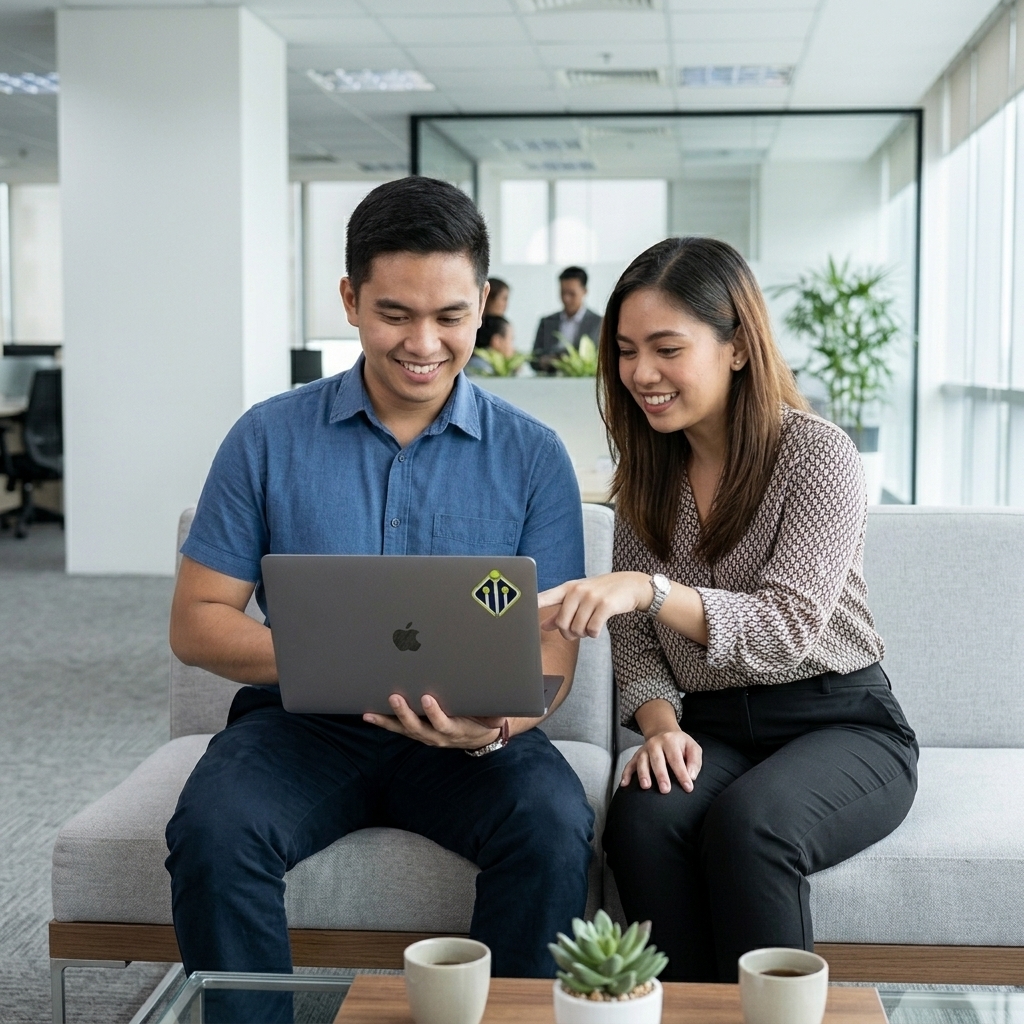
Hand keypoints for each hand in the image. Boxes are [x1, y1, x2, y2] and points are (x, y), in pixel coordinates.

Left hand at [364, 694, 505, 749]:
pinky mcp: (418, 733)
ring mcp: (426, 736)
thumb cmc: (486, 718)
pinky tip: (368, 715)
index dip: (435, 713)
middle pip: (419, 727)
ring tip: (373, 711)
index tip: (427, 698)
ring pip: (405, 730)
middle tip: (395, 697)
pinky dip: (384, 722)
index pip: (444, 724)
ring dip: (389, 719)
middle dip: (405, 713)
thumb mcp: (493, 715)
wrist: (481, 735)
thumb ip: (494, 712)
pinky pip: (399, 730)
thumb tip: (500, 702)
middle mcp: (439, 736)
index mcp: (457, 730)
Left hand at [538, 572, 652, 640]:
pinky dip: (594, 634)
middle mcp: (577, 591)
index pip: (545, 597)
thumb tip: (543, 625)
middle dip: (569, 633)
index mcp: (567, 588)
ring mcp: (591, 597)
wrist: (631, 585)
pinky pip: (592, 629)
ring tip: (589, 626)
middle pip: (562, 623)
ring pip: (577, 628)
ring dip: (583, 634)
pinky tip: (597, 629)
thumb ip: (560, 611)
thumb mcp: (579, 597)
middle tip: (577, 631)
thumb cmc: (601, 591)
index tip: (518, 610)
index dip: (532, 605)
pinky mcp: (605, 605)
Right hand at [621, 728, 701, 793]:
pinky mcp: (637, 755)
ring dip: (643, 774)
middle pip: (657, 760)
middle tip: (665, 790)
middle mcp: (655, 743)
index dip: (682, 774)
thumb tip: (691, 776)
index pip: (676, 759)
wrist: (664, 732)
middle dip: (661, 775)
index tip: (688, 787)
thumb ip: (694, 761)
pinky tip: (625, 784)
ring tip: (646, 786)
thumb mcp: (693, 748)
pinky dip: (626, 774)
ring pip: (641, 761)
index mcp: (670, 741)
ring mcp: (644, 749)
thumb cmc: (681, 745)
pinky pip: (630, 764)